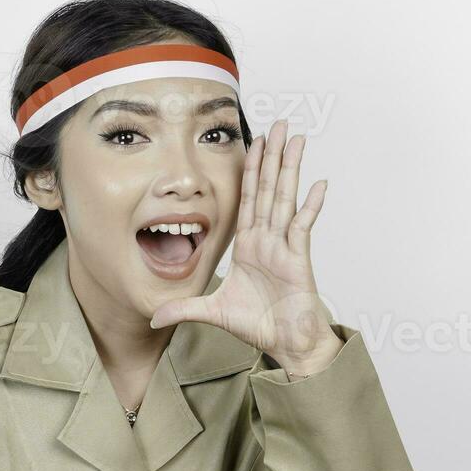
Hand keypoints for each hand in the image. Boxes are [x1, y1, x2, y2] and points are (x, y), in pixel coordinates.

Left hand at [150, 119, 343, 375]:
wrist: (286, 345)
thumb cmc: (259, 325)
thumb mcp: (211, 312)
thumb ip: (183, 308)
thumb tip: (152, 317)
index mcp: (250, 245)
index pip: (248, 199)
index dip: (250, 170)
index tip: (253, 143)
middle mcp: (268, 240)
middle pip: (268, 189)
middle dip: (273, 156)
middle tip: (280, 125)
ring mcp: (284, 246)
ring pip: (285, 198)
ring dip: (290, 168)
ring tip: (297, 140)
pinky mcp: (297, 259)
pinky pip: (303, 227)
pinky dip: (311, 206)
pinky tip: (318, 184)